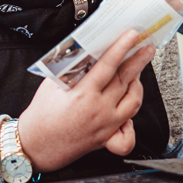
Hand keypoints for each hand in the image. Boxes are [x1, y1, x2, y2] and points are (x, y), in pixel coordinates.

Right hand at [17, 30, 154, 171]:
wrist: (34, 147)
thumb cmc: (40, 117)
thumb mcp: (51, 85)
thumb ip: (70, 70)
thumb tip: (87, 55)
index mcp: (83, 95)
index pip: (108, 66)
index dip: (121, 48)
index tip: (132, 35)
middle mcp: (99, 111)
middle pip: (126, 80)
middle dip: (139, 61)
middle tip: (147, 48)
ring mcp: (106, 126)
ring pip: (133, 102)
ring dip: (138, 84)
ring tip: (137, 72)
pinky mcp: (106, 137)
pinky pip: (129, 131)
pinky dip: (132, 118)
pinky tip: (128, 106)